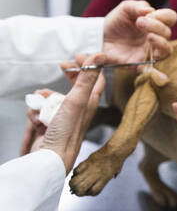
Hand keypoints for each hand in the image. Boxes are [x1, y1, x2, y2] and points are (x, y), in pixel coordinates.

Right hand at [20, 54, 106, 174]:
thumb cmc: (67, 132)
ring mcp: (64, 116)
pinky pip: (41, 111)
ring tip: (41, 102)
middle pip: (76, 85)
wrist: (49, 158)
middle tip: (62, 65)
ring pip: (54, 97)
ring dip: (45, 98)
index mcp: (90, 102)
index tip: (80, 55)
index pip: (97, 78)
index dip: (91, 65)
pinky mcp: (50, 124)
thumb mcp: (77, 100)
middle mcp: (80, 108)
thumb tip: (101, 55)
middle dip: (68, 76)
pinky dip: (37, 113)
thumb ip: (87, 78)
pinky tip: (37, 120)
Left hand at [103, 0, 176, 64]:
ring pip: (166, 50)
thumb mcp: (125, 9)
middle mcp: (156, 37)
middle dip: (156, 26)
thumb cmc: (116, 22)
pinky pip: (152, 69)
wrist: (100, 37)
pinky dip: (156, 71)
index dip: (165, 16)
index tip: (151, 14)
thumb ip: (137, 6)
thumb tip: (150, 11)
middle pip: (168, 33)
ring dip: (160, 42)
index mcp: (155, 22)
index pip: (170, 18)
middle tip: (140, 22)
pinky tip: (155, 70)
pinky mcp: (141, 63)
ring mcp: (150, 51)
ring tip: (148, 37)